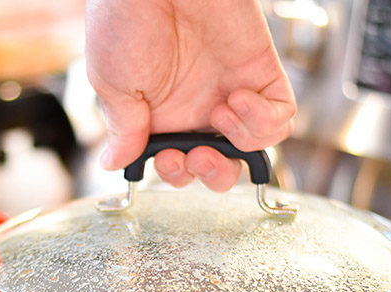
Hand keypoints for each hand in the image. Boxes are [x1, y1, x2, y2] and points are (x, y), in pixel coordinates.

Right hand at [85, 0, 295, 190]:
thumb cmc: (125, 19)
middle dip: (210, 174)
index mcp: (160, 115)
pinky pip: (279, 118)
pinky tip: (238, 99)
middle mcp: (197, 107)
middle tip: (196, 156)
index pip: (178, 163)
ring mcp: (229, 91)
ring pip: (251, 149)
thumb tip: (115, 163)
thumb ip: (122, 127)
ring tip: (220, 115)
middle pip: (218, 167)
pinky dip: (264, 122)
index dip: (175, 173)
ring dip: (237, 150)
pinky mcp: (260, 74)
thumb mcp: (111, 82)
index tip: (166, 158)